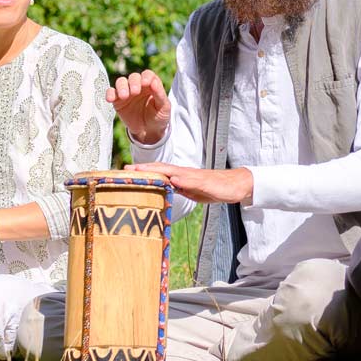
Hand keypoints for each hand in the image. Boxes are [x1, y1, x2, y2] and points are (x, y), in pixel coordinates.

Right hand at [108, 70, 172, 145]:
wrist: (148, 131)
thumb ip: (160, 95)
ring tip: (124, 96)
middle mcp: (138, 86)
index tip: (146, 83)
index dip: (146, 77)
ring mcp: (127, 92)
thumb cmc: (159, 117)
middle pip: (133, 77)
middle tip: (135, 92)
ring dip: (122, 87)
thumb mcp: (164, 107)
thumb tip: (154, 82)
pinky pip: (111, 93)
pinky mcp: (117, 100)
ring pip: (121, 82)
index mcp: (151, 85)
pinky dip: (109, 94)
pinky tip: (110, 99)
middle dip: (134, 83)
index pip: (147, 75)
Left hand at [129, 162, 253, 204]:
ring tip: (144, 171)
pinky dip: (183, 180)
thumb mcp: (190, 191)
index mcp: (180, 176)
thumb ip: (177, 189)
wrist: (234, 185)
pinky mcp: (205, 182)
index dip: (143, 171)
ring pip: (174, 172)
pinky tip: (173, 180)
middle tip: (127, 169)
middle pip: (162, 168)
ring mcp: (195, 177)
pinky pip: (193, 181)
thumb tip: (163, 190)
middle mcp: (185, 173)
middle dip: (144, 168)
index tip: (126, 172)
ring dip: (158, 171)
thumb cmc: (212, 188)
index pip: (158, 172)